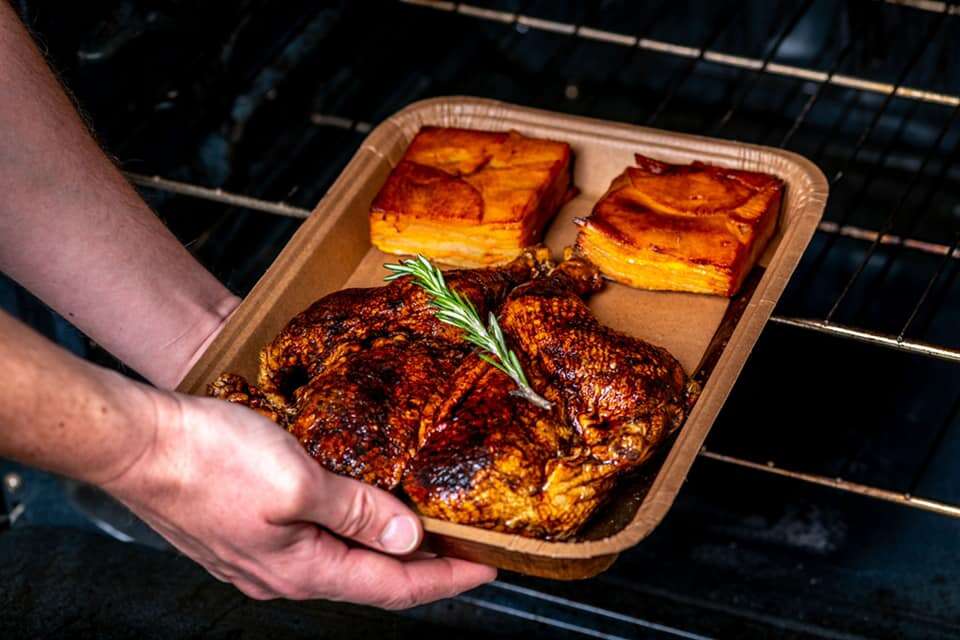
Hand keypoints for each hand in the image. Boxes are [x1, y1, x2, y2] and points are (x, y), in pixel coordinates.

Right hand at [103, 392, 495, 606]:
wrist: (137, 443)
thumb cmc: (210, 460)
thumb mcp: (299, 482)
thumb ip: (358, 512)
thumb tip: (407, 538)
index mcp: (302, 571)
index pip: (393, 586)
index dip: (445, 580)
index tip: (486, 569)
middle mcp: (282, 574)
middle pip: (369, 579)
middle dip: (420, 567)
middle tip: (463, 549)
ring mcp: (259, 556)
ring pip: (340, 559)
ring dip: (383, 547)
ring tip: (420, 528)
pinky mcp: (244, 530)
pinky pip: (312, 540)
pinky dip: (348, 529)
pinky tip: (357, 508)